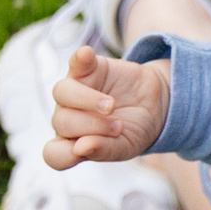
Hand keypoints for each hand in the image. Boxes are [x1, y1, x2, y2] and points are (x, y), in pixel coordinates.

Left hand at [42, 45, 170, 167]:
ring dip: (87, 100)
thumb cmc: (136, 130)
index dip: (64, 154)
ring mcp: (74, 91)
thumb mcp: (126, 147)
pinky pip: (76, 62)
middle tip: (119, 126)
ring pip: (62, 93)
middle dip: (92, 126)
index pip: (54, 154)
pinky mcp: (87, 68)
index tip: (85, 148)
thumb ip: (104, 150)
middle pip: (61, 122)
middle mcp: (67, 117)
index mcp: (73, 143)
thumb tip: (80, 148)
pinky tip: (87, 55)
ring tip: (111, 106)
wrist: (156, 104)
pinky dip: (80, 58)